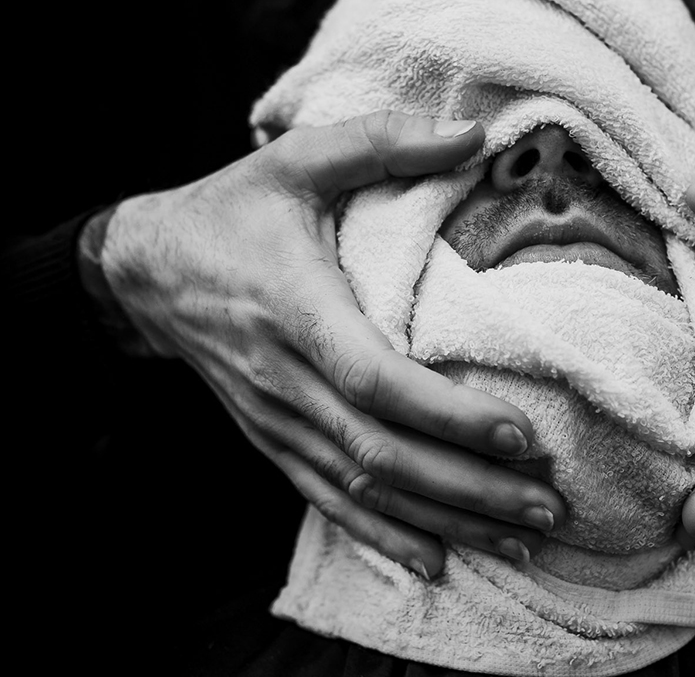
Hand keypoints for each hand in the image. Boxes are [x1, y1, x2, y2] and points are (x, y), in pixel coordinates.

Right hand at [101, 110, 566, 577]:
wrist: (146, 272)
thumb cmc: (231, 211)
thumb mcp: (296, 159)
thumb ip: (382, 142)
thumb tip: (474, 135)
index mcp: (294, 307)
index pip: (375, 380)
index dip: (447, 415)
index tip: (521, 435)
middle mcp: (284, 378)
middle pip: (381, 453)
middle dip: (470, 487)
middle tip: (548, 506)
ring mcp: (275, 419)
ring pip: (362, 488)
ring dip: (444, 519)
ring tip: (521, 540)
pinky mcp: (271, 439)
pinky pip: (328, 499)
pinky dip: (384, 534)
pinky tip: (436, 560)